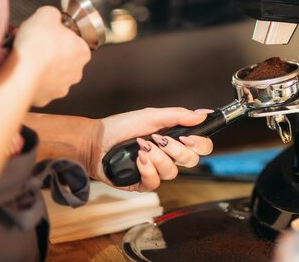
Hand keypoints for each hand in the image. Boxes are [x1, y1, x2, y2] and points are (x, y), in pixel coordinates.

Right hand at [13, 6, 90, 106]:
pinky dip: (31, 79)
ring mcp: (61, 87)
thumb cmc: (37, 45)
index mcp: (82, 52)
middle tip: (35, 44)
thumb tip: (52, 16)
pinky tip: (23, 71)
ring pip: (52, 74)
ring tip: (26, 58)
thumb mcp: (46, 14)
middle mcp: (76, 72)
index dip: (60, 35)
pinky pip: (38, 86)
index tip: (48, 33)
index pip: (75, 41)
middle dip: (50, 52)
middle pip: (64, 58)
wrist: (22, 71)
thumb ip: (53, 14)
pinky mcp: (46, 98)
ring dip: (41, 67)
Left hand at [89, 108, 213, 190]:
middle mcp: (168, 155)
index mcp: (174, 138)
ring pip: (172, 172)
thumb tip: (203, 115)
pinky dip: (147, 169)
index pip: (201, 146)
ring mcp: (156, 170)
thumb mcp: (151, 116)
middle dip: (176, 150)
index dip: (200, 144)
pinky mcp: (143, 183)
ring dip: (157, 157)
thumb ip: (178, 116)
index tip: (187, 138)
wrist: (95, 141)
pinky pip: (155, 182)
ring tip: (141, 147)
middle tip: (159, 139)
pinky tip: (137, 160)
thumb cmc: (121, 126)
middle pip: (192, 161)